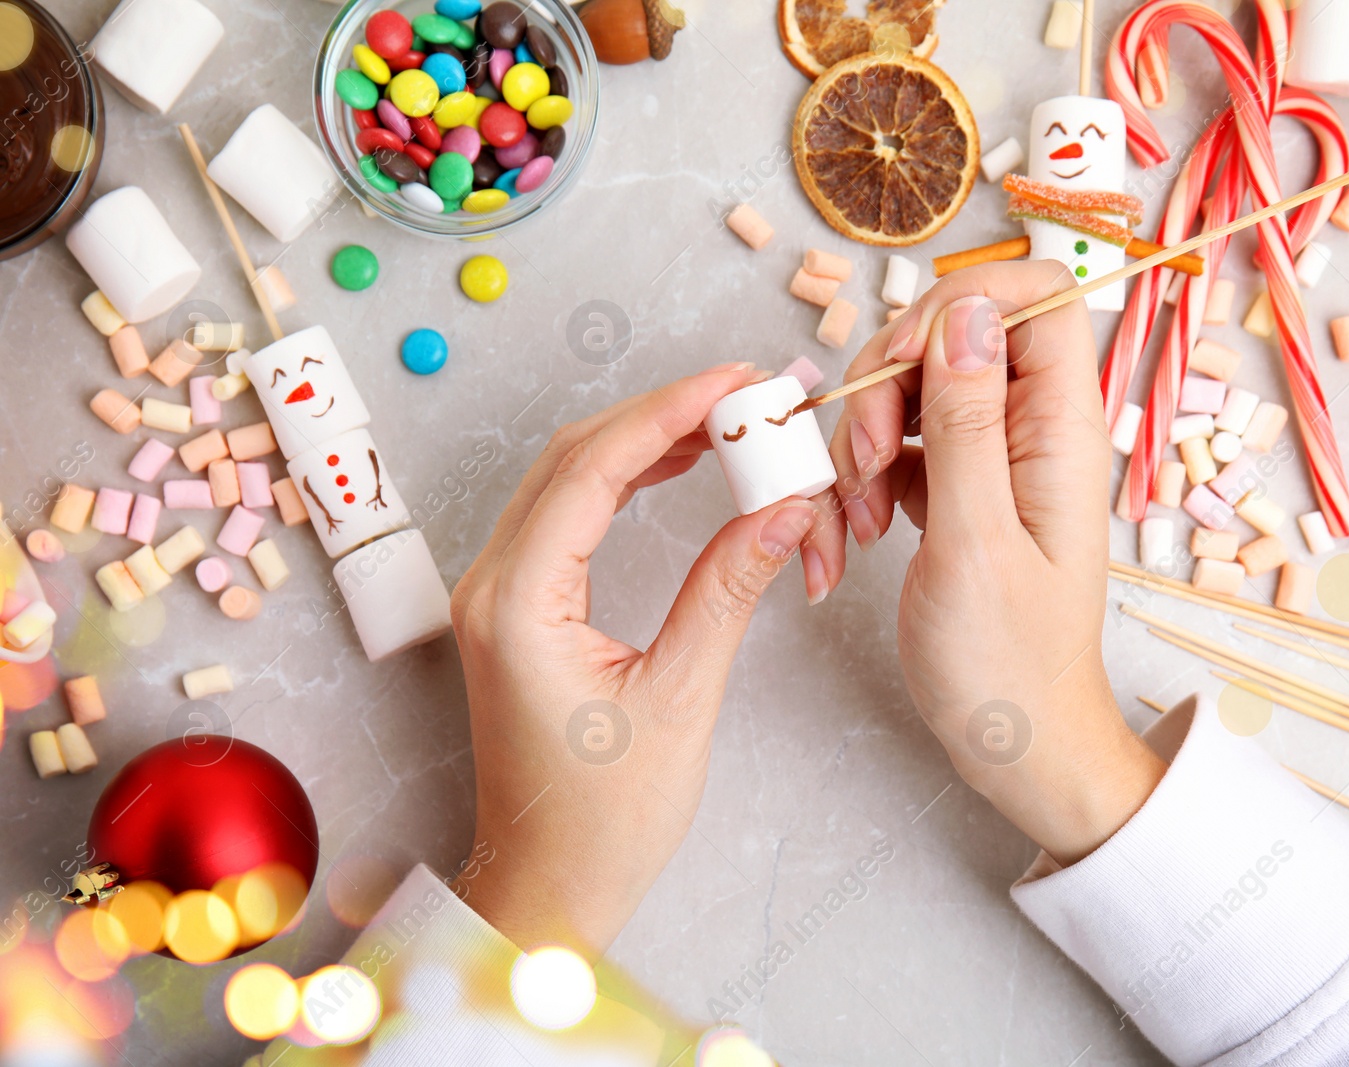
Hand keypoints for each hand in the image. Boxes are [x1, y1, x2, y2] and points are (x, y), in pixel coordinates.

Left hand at [450, 364, 835, 950]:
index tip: (736, 382)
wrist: (548, 883)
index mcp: (518, 604)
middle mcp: (491, 584)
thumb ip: (726, 591)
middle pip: (574, 456)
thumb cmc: (604, 818)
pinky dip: (622, 476)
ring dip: (643, 439)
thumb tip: (782, 508)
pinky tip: (675, 464)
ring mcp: (495, 592)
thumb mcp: (679, 700)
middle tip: (745, 395)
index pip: (593, 469)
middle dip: (662, 413)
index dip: (669, 412)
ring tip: (726, 421)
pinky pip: (565, 511)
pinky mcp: (514, 605)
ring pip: (566, 475)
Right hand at [817, 262, 1166, 864]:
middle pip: (954, 335)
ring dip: (866, 438)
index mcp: (1061, 428)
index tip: (903, 363)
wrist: (1014, 742)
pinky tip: (858, 528)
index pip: (1036, 297)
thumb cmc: (1007, 662)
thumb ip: (966, 420)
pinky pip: (900, 443)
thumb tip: (963, 312)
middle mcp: (1033, 429)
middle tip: (866, 462)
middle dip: (889, 383)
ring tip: (858, 514)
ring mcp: (994, 457)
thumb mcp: (974, 539)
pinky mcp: (958, 488)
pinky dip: (866, 475)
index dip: (961, 304)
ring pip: (914, 387)